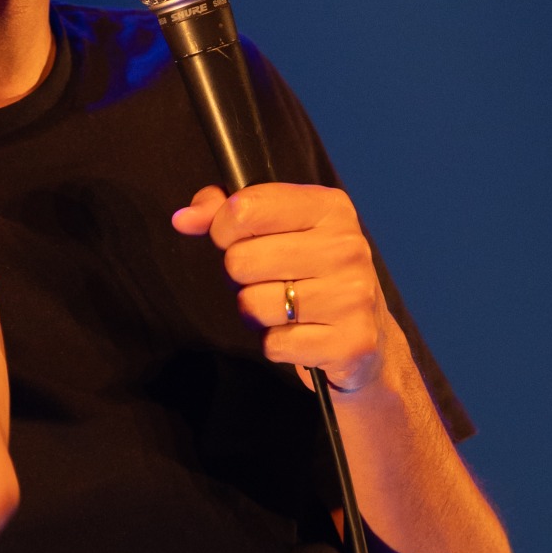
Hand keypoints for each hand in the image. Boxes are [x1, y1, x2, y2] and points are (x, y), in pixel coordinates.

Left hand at [172, 182, 390, 394]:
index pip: (245, 208)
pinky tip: (300, 334)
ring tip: (283, 308)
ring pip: (253, 305)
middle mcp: (347, 247)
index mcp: (330, 208)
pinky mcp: (350, 342)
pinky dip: (276, 344)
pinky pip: (273, 344)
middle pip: (240, 260)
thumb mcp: (278, 229)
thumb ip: (226, 211)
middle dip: (240, 277)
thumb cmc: (309, 273)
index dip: (224, 229)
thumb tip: (184, 218)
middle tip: (268, 280)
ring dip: (255, 312)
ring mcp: (352, 296)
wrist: (367, 337)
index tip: (236, 239)